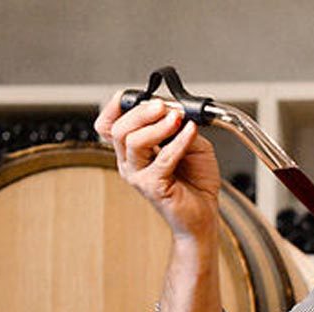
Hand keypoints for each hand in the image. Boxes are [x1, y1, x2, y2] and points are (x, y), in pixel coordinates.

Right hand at [93, 93, 221, 239]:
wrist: (204, 214)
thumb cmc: (196, 181)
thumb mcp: (192, 144)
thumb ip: (182, 127)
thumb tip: (176, 112)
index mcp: (133, 150)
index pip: (110, 125)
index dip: (118, 107)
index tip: (142, 95)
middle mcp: (130, 162)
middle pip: (119, 130)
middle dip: (141, 112)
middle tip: (163, 106)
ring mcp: (138, 175)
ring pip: (133, 142)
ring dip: (157, 125)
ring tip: (177, 118)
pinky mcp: (152, 187)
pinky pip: (162, 159)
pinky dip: (179, 142)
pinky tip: (191, 133)